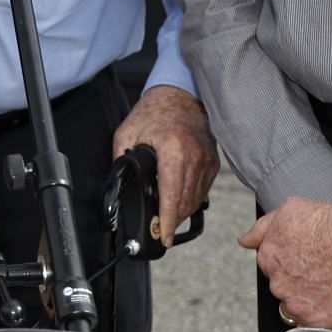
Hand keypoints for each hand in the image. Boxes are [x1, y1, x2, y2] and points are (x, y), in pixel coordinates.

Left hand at [112, 85, 219, 245]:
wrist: (179, 95)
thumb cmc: (154, 112)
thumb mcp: (127, 133)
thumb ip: (121, 160)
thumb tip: (119, 184)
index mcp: (173, 150)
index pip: (172, 196)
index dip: (167, 221)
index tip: (163, 236)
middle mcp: (194, 157)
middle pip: (185, 202)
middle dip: (172, 221)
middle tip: (160, 230)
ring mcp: (206, 160)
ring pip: (196, 200)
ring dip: (181, 212)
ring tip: (167, 218)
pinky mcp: (213, 162)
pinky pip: (203, 190)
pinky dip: (191, 200)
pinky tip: (179, 201)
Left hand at [241, 197, 331, 331]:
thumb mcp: (291, 210)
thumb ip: (262, 228)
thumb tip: (245, 240)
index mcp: (268, 258)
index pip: (272, 269)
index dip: (291, 264)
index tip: (306, 261)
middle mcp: (277, 283)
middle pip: (283, 290)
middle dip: (298, 284)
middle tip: (321, 273)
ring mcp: (296, 304)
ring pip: (296, 309)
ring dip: (309, 302)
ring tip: (331, 287)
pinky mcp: (316, 321)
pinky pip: (312, 327)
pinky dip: (323, 317)